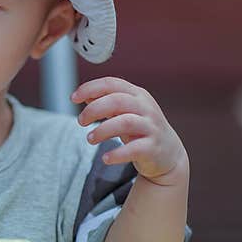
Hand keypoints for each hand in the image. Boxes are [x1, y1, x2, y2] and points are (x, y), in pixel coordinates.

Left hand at [71, 76, 187, 184]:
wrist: (167, 153)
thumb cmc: (139, 128)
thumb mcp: (123, 112)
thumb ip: (105, 102)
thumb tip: (82, 95)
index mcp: (136, 95)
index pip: (111, 84)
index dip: (90, 88)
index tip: (73, 98)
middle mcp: (145, 108)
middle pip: (117, 101)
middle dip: (93, 110)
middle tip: (80, 121)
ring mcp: (151, 127)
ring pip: (125, 122)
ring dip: (102, 130)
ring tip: (90, 139)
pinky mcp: (153, 147)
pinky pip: (134, 149)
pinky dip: (117, 154)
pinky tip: (105, 158)